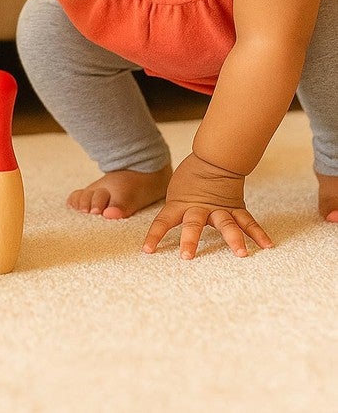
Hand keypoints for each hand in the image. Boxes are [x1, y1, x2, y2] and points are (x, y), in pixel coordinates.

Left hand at [142, 152, 273, 258]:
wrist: (213, 158)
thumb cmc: (191, 178)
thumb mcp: (176, 193)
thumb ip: (174, 210)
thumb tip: (162, 226)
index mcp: (180, 205)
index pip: (163, 221)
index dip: (155, 236)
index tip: (147, 250)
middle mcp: (199, 209)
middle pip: (193, 224)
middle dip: (190, 239)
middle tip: (187, 256)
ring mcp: (219, 209)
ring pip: (225, 224)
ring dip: (233, 239)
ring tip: (241, 253)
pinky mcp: (235, 209)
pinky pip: (248, 222)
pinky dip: (258, 234)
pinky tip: (267, 245)